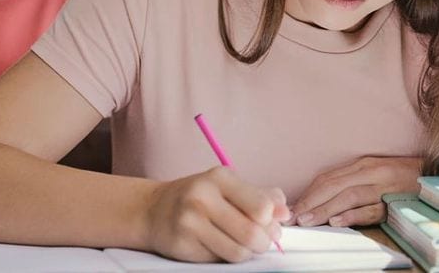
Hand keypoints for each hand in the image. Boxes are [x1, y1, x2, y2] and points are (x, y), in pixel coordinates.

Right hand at [145, 166, 288, 262]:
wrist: (153, 210)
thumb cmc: (199, 196)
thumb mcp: (229, 186)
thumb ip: (261, 196)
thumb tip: (285, 213)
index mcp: (220, 178)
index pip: (261, 206)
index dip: (272, 221)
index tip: (269, 222)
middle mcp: (202, 198)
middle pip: (252, 233)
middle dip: (263, 242)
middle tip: (261, 240)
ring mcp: (189, 223)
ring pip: (238, 252)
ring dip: (247, 252)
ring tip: (242, 244)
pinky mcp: (182, 246)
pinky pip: (219, 261)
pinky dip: (227, 257)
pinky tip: (220, 245)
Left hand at [290, 156, 422, 227]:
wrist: (438, 175)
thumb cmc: (403, 176)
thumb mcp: (376, 173)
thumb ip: (352, 181)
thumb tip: (324, 197)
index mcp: (364, 165)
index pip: (329, 178)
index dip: (309, 192)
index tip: (293, 206)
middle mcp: (372, 172)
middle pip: (335, 185)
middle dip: (312, 201)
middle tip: (295, 216)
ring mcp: (384, 188)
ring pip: (349, 196)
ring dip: (326, 208)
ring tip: (309, 220)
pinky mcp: (396, 203)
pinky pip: (372, 209)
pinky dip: (354, 215)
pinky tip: (338, 221)